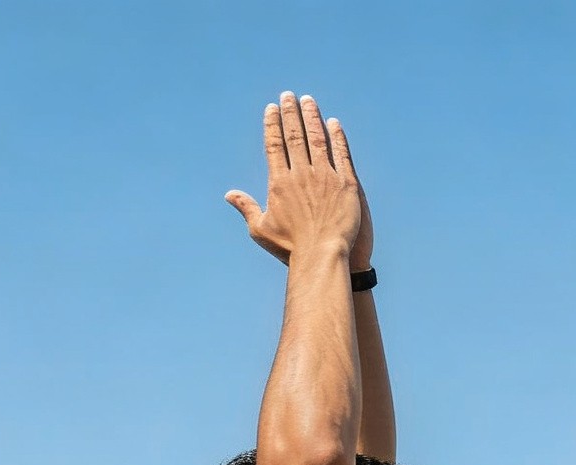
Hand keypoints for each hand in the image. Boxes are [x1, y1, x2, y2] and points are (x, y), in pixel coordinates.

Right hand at [224, 93, 362, 268]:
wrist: (322, 258)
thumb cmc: (290, 249)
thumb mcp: (261, 230)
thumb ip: (246, 208)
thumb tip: (229, 195)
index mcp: (280, 184)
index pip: (275, 145)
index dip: (273, 124)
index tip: (272, 108)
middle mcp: (301, 175)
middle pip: (295, 136)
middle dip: (290, 112)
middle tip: (288, 95)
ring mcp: (325, 177)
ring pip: (317, 139)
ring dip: (312, 117)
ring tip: (308, 101)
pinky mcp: (346, 184)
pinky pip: (341, 153)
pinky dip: (337, 136)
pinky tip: (333, 123)